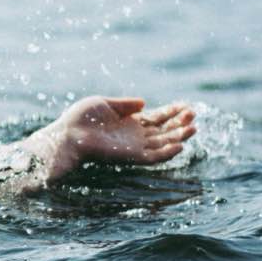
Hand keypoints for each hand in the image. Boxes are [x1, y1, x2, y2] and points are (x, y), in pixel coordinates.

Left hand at [50, 97, 195, 178]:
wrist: (67, 134)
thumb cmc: (81, 119)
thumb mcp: (105, 104)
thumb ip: (125, 104)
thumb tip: (144, 102)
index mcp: (130, 123)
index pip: (157, 118)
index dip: (172, 112)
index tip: (186, 105)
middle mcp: (135, 136)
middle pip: (163, 130)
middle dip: (179, 123)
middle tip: (193, 114)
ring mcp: (134, 147)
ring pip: (163, 144)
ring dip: (178, 137)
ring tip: (193, 127)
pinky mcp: (130, 157)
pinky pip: (153, 158)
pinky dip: (166, 153)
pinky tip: (179, 145)